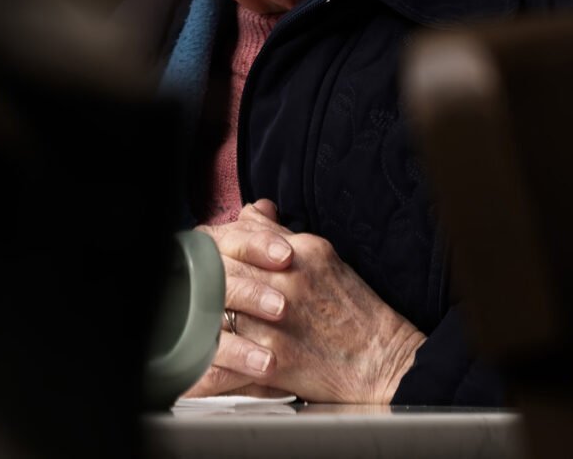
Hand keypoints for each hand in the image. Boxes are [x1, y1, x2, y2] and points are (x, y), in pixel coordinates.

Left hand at [186, 200, 425, 403]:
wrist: (384, 361)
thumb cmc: (355, 310)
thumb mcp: (322, 256)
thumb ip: (280, 234)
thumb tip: (252, 211)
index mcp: (297, 252)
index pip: (236, 235)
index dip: (213, 243)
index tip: (206, 252)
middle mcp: (285, 281)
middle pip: (220, 267)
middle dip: (200, 275)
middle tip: (188, 283)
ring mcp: (277, 321)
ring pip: (216, 307)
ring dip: (197, 311)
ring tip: (189, 315)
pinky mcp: (274, 361)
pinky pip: (225, 358)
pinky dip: (203, 361)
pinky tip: (192, 360)